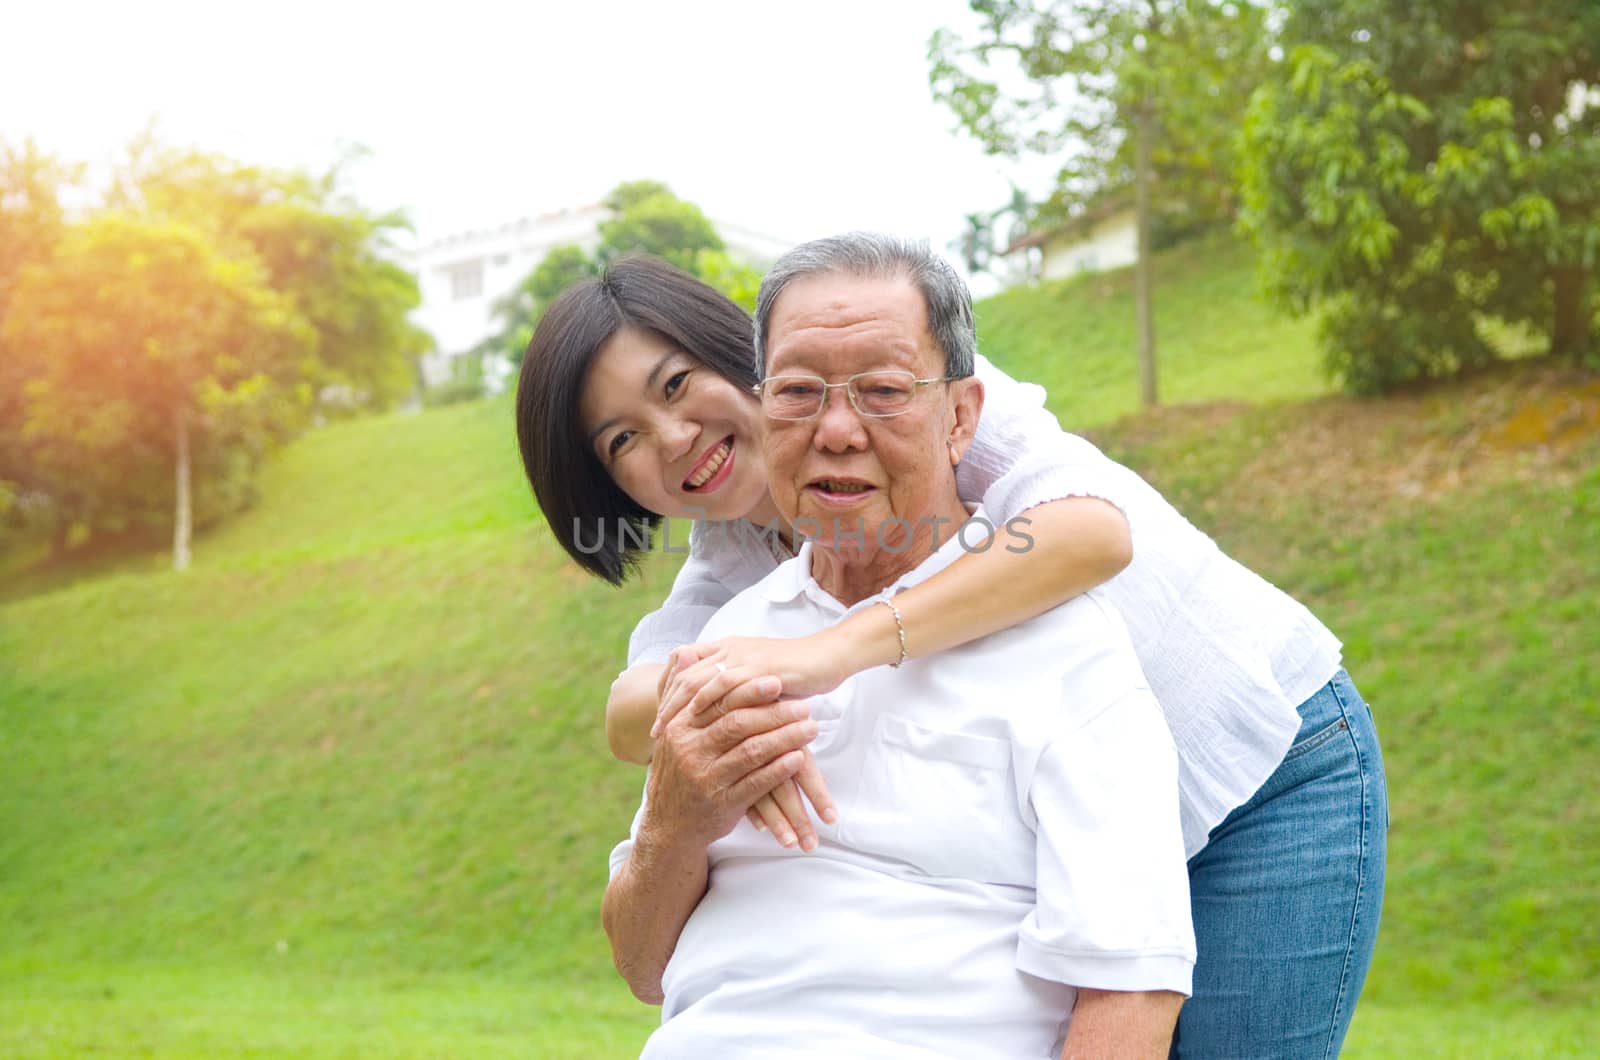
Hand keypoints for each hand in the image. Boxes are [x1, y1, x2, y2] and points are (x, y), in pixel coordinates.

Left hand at [654, 632, 850, 737]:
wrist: (830, 657)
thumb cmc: (798, 673)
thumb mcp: (758, 681)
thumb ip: (737, 690)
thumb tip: (716, 712)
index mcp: (727, 648)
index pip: (684, 666)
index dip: (668, 692)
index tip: (659, 719)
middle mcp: (730, 648)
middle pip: (684, 674)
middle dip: (667, 705)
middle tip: (656, 733)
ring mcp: (744, 655)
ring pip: (698, 678)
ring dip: (680, 708)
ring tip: (670, 734)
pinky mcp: (759, 666)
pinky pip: (725, 682)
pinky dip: (708, 702)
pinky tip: (698, 720)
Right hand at [681, 671, 837, 851]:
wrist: (668, 825)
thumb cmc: (679, 770)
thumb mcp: (674, 732)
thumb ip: (682, 694)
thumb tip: (686, 652)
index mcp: (680, 728)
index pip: (718, 702)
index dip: (750, 690)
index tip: (778, 679)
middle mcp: (690, 751)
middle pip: (738, 724)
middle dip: (774, 713)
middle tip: (804, 704)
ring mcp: (706, 778)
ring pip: (751, 752)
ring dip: (785, 738)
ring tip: (811, 728)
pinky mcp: (722, 804)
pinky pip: (755, 783)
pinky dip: (779, 770)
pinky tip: (798, 758)